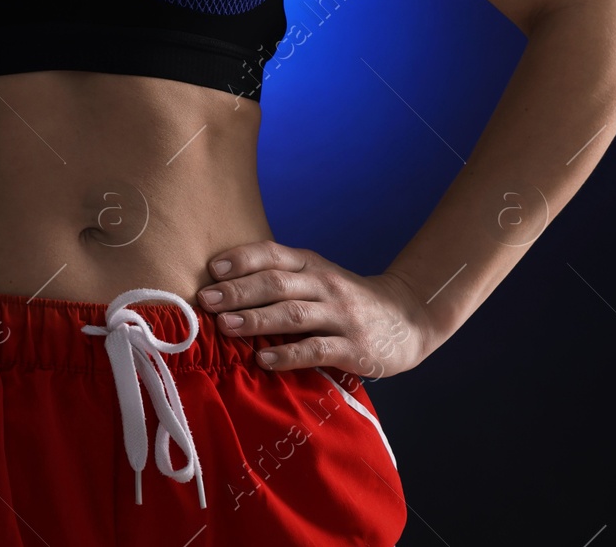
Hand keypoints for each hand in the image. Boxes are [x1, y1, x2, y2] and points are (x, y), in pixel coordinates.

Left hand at [196, 239, 437, 377]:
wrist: (409, 317)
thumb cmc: (347, 299)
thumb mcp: (317, 278)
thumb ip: (281, 278)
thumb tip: (223, 286)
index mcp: (311, 265)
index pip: (273, 255)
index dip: (242, 259)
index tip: (212, 270)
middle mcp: (325, 285)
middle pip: (277, 283)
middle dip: (239, 291)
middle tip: (207, 301)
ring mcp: (341, 316)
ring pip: (293, 314)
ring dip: (257, 319)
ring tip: (226, 325)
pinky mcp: (354, 347)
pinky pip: (316, 349)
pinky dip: (288, 355)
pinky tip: (263, 359)